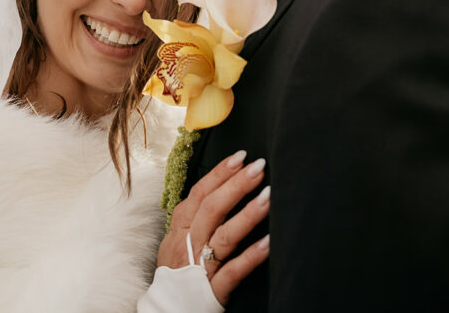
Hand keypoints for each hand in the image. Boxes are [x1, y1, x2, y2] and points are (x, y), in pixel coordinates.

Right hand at [156, 150, 271, 304]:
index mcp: (179, 230)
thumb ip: (195, 218)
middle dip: (235, 186)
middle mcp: (187, 245)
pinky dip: (251, 257)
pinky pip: (232, 271)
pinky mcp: (211, 291)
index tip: (240, 157)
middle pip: (210, 209)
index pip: (198, 194)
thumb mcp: (178, 242)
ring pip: (222, 236)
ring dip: (247, 215)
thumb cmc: (179, 273)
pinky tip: (269, 243)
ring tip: (268, 196)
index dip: (218, 175)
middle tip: (259, 167)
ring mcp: (198, 268)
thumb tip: (220, 188)